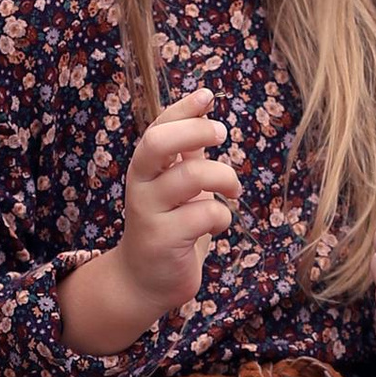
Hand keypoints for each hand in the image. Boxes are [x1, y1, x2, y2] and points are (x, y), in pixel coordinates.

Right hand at [58, 92, 240, 356]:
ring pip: (191, 177)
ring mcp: (149, 213)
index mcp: (144, 167)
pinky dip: (223, 217)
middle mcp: (140, 185)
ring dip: (224, 177)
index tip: (208, 96)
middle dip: (197, 132)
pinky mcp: (163, 240)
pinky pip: (205, 215)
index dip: (182, 108)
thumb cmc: (169, 225)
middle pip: (158, 143)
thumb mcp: (176, 185)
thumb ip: (187, 152)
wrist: (144, 280)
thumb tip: (203, 105)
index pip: (158, 126)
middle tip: (222, 136)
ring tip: (235, 191)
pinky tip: (218, 226)